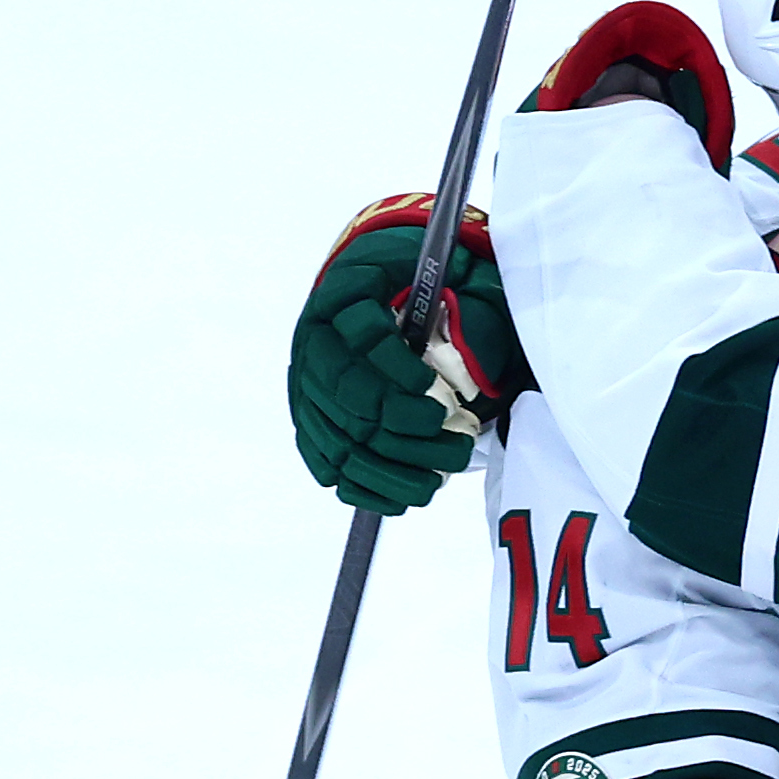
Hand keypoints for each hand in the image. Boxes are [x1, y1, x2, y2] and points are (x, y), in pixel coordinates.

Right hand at [288, 197, 520, 514]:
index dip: (398, 366)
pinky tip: (403, 498)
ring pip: (336, 432)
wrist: (389, 294)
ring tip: (440, 475)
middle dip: (399, 418)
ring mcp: (307, 382)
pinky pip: (325, 461)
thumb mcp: (458, 280)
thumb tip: (468, 370)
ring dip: (389, 463)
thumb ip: (470, 312)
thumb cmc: (432, 290)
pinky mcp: (311, 418)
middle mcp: (317, 336)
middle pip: (345, 388)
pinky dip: (364, 486)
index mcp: (349, 289)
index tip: (437, 388)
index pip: (362, 333)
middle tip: (448, 430)